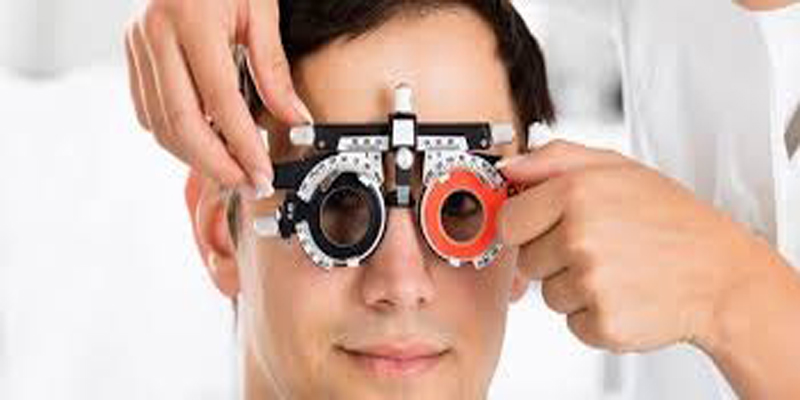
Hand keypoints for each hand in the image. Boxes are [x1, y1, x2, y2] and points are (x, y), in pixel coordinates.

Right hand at [124, 0, 311, 195]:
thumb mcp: (259, 10)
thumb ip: (274, 68)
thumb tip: (295, 118)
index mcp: (191, 20)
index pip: (220, 101)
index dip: (242, 145)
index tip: (261, 172)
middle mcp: (155, 34)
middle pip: (181, 123)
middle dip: (216, 165)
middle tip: (246, 183)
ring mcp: (137, 45)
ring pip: (159, 123)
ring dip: (195, 156)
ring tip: (230, 169)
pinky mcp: (132, 54)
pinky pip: (148, 110)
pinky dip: (175, 135)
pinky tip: (204, 141)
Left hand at [498, 140, 774, 351]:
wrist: (722, 275)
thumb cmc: (672, 220)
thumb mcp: (617, 168)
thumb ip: (554, 159)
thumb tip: (510, 168)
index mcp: (576, 193)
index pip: (508, 221)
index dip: (525, 227)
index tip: (544, 228)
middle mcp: (580, 237)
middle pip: (525, 260)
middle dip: (552, 256)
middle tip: (597, 246)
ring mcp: (591, 283)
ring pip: (548, 294)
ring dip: (574, 287)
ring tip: (616, 269)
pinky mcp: (603, 322)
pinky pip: (572, 322)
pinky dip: (593, 314)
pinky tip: (624, 293)